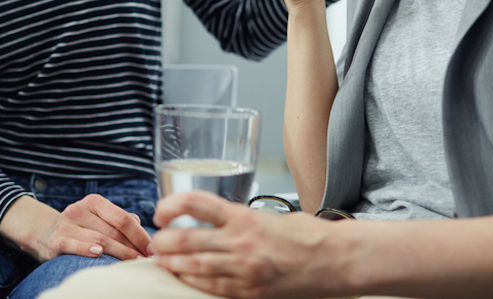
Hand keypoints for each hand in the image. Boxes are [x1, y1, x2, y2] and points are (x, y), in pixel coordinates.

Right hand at [0, 193, 152, 262]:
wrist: (42, 232)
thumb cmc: (79, 227)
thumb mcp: (97, 218)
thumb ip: (119, 221)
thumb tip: (143, 231)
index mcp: (95, 202)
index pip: (123, 218)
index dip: (140, 235)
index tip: (152, 249)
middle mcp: (80, 209)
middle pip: (114, 231)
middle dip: (133, 248)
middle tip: (146, 261)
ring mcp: (67, 224)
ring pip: (100, 239)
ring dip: (119, 254)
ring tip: (132, 264)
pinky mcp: (56, 240)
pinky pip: (74, 245)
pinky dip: (87, 249)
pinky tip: (99, 254)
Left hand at [151, 190, 344, 298]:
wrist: (337, 259)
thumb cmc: (309, 235)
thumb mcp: (272, 216)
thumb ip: (242, 219)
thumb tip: (218, 222)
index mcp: (245, 217)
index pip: (195, 203)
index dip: (171, 205)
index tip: (161, 211)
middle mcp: (240, 241)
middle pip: (186, 239)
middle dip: (163, 242)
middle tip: (155, 241)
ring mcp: (244, 269)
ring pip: (194, 266)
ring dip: (172, 264)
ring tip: (161, 261)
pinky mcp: (251, 291)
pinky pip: (212, 287)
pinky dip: (193, 282)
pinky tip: (184, 278)